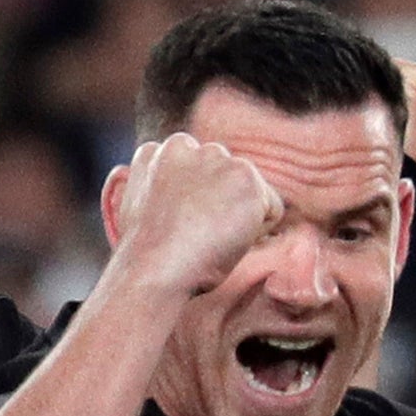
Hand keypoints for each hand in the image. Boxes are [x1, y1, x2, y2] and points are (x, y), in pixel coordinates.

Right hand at [113, 130, 284, 303]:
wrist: (154, 270)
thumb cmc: (148, 258)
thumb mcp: (144, 213)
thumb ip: (167, 191)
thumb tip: (190, 197)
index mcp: (154, 153)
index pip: (195, 172)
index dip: (195, 207)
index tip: (181, 229)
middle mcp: (184, 144)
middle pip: (224, 176)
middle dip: (221, 205)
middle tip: (197, 238)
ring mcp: (216, 158)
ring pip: (249, 191)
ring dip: (238, 218)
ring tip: (209, 240)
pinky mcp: (244, 176)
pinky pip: (271, 210)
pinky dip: (258, 233)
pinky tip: (228, 243)